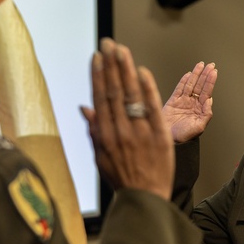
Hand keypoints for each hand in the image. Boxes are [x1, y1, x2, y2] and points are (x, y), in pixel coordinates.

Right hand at [80, 38, 173, 199]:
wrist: (145, 199)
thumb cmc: (121, 179)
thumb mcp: (100, 157)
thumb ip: (94, 130)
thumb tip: (84, 108)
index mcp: (105, 135)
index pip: (100, 98)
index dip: (98, 76)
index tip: (97, 57)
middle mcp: (121, 131)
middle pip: (114, 92)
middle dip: (111, 66)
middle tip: (109, 44)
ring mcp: (140, 133)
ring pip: (132, 96)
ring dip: (126, 71)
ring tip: (122, 51)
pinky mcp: (159, 136)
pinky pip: (153, 109)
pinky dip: (148, 90)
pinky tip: (143, 72)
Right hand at [162, 61, 216, 142]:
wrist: (168, 139)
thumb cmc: (184, 136)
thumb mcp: (199, 127)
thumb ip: (206, 114)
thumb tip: (210, 100)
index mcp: (199, 109)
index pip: (206, 92)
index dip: (210, 81)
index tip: (214, 72)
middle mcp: (192, 104)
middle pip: (200, 86)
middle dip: (205, 75)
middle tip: (210, 65)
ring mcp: (183, 102)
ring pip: (190, 85)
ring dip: (196, 74)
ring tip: (200, 65)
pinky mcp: (173, 101)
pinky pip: (179, 88)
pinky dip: (184, 81)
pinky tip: (188, 74)